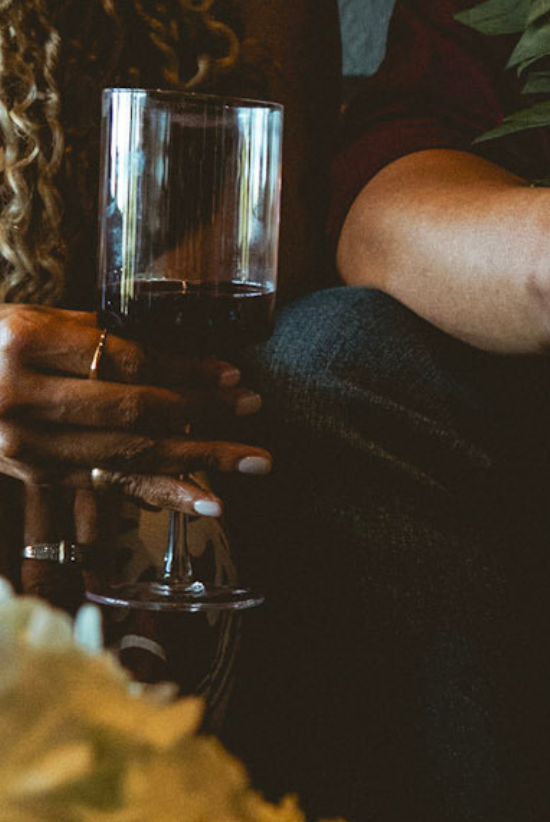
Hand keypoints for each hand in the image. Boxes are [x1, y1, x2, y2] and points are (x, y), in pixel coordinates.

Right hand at [0, 304, 270, 511]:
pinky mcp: (35, 474)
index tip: (229, 374)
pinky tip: (207, 503)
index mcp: (23, 341)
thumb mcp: (28, 319)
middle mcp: (22, 395)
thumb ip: (93, 336)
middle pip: (134, 410)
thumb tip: (175, 358)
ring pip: (129, 453)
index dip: (183, 370)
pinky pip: (111, 485)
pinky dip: (164, 494)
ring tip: (255, 460)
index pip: (125, 360)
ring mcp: (26, 442)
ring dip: (200, 459)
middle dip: (202, 412)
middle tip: (253, 407)